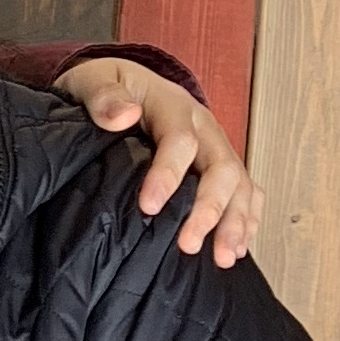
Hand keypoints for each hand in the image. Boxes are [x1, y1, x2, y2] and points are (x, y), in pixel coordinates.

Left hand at [59, 58, 253, 266]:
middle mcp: (203, 127)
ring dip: (235, 222)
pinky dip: (247, 219)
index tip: (148, 207)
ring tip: (225, 258)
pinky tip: (238, 248)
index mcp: (173, 105)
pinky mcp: (219, 165)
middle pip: (221, 167)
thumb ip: (103, 96)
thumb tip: (124, 115)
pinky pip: (245, 191)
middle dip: (210, 208)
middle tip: (189, 245)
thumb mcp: (93, 81)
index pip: (180, 140)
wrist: (121, 88)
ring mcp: (216, 147)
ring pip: (239, 184)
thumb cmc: (104, 90)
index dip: (168, 174)